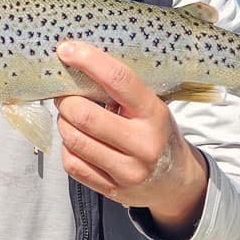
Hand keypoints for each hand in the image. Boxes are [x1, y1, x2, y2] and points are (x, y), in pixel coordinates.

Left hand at [54, 41, 209, 239]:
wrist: (176, 183)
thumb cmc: (157, 133)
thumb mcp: (152, 108)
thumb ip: (122, 92)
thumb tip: (76, 65)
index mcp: (154, 114)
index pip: (119, 80)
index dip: (89, 61)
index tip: (66, 49)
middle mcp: (143, 144)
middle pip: (86, 115)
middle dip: (66, 100)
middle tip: (65, 94)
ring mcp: (128, 171)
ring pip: (74, 140)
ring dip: (64, 123)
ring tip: (71, 117)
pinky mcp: (112, 190)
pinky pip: (72, 163)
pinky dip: (68, 147)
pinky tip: (79, 141)